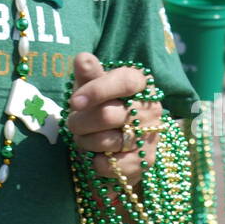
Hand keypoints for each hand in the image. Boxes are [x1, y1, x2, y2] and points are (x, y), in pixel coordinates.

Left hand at [66, 52, 161, 182]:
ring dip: (85, 142)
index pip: (125, 82)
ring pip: (107, 141)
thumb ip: (88, 74)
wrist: (118, 140)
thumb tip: (82, 58)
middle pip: (107, 115)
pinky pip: (112, 165)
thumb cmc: (101, 104)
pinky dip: (96, 162)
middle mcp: (150, 108)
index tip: (74, 102)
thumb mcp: (92, 86)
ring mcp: (150, 135)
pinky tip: (96, 156)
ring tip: (84, 138)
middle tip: (73, 123)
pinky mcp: (146, 161)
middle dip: (80, 122)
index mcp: (140, 83)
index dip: (97, 90)